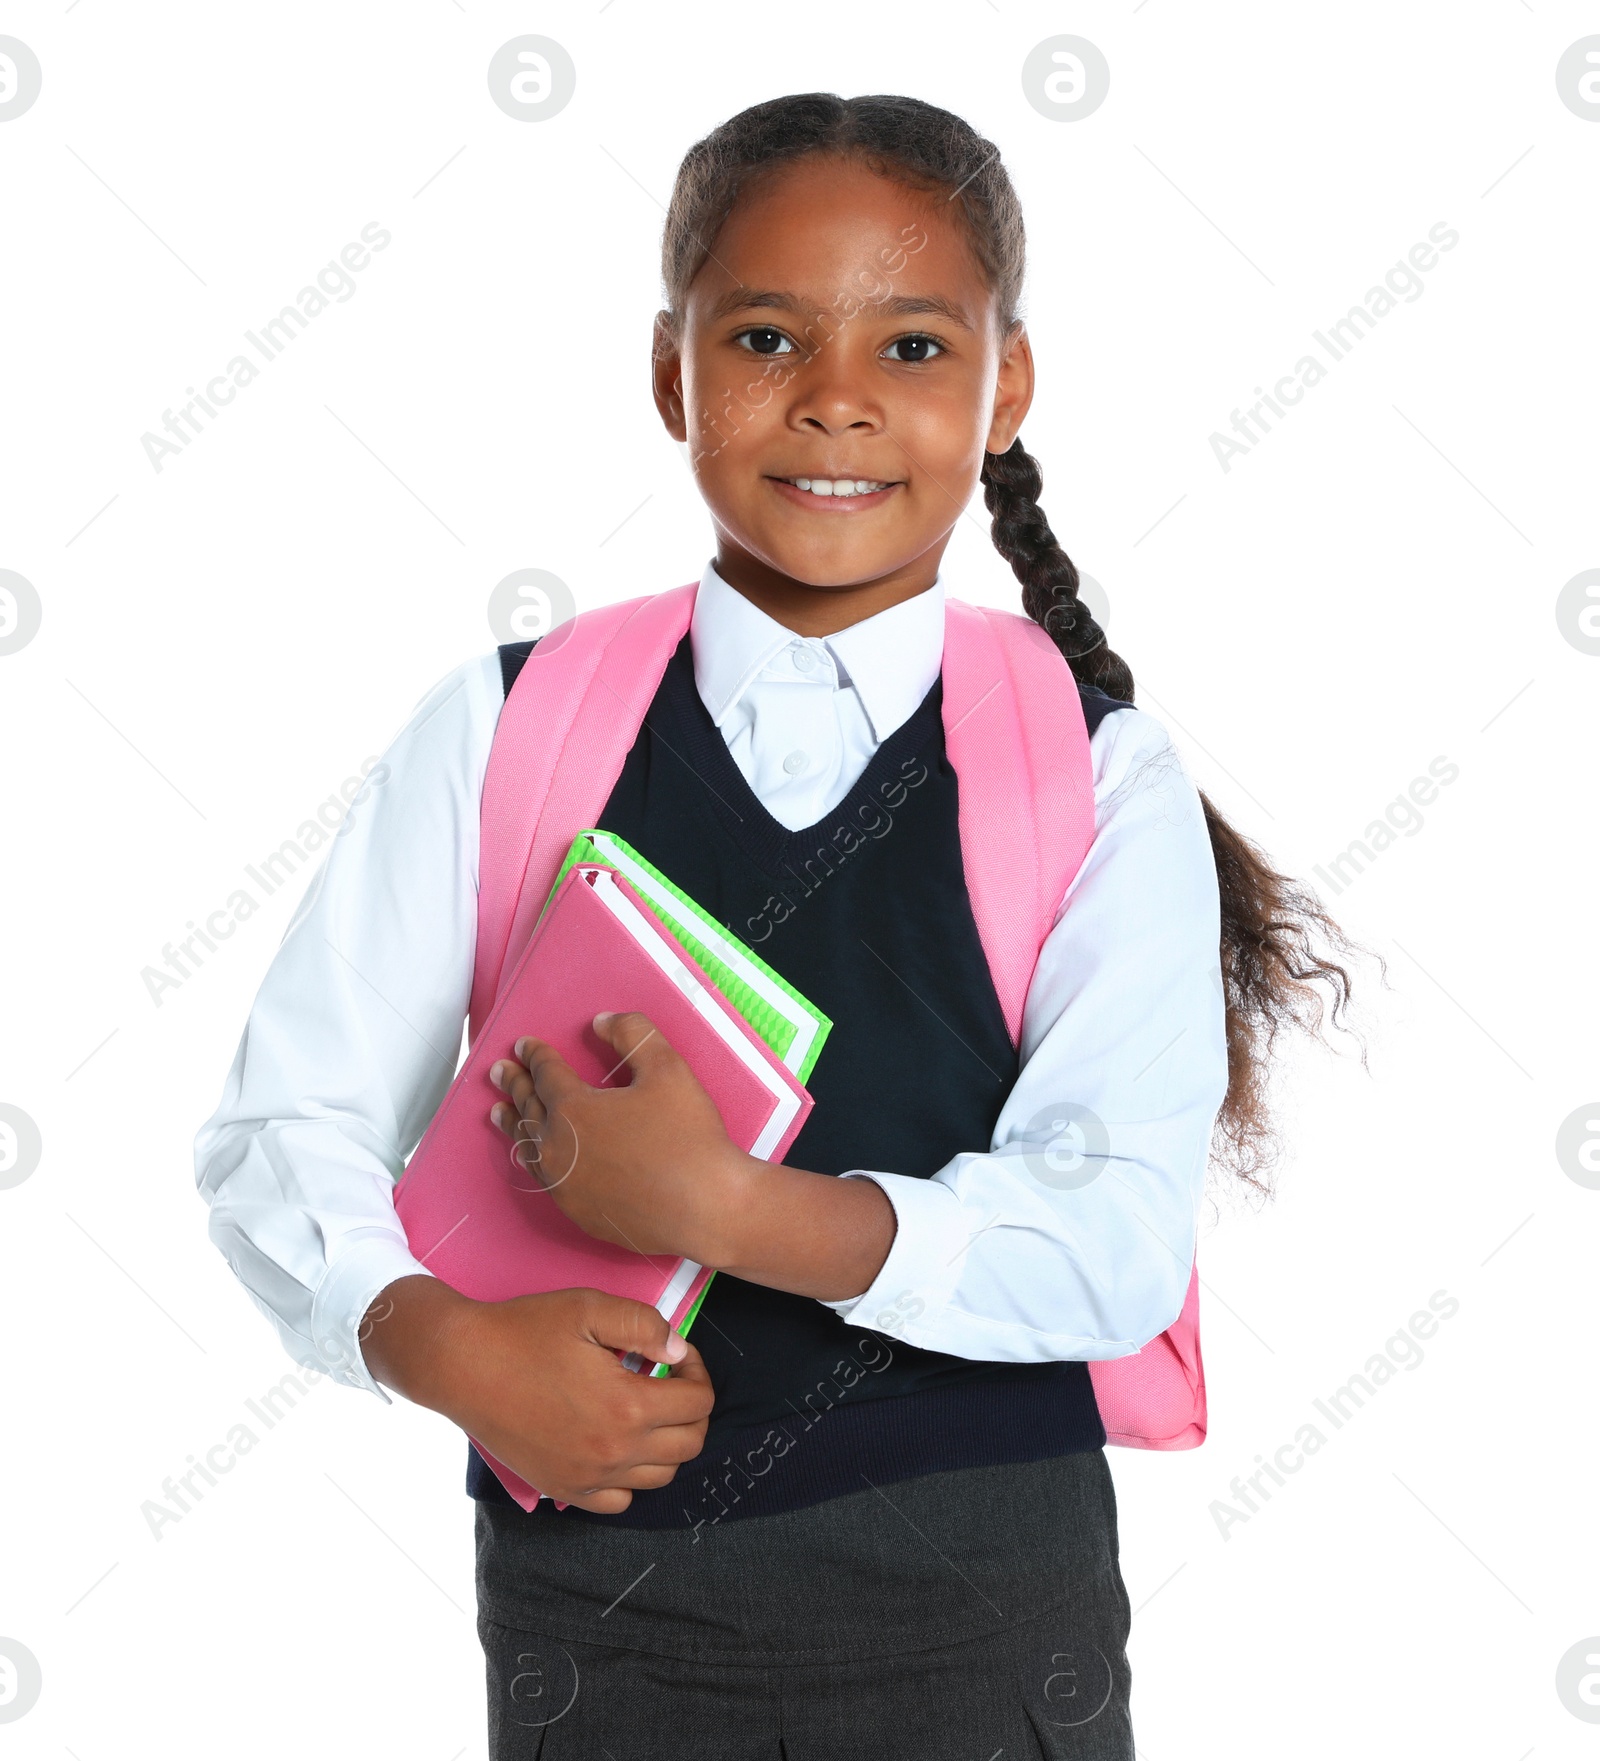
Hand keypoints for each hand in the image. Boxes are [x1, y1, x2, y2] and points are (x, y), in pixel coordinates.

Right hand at [360, 1276, 714, 1513]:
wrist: (461, 1365)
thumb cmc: (525, 1331)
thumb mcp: (590, 1307)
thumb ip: (646, 1325)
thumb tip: (678, 1350)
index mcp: (628, 1407)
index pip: (699, 1403)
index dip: (697, 1371)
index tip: (675, 1354)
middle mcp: (613, 1453)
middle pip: (689, 1444)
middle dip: (691, 1409)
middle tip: (667, 1380)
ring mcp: (587, 1478)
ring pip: (661, 1477)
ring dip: (666, 1442)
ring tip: (644, 1408)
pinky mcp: (562, 1489)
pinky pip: (619, 1501)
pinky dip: (631, 1477)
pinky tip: (615, 1443)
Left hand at [488, 1011, 752, 1263]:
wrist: (705, 1209)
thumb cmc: (689, 1138)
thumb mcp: (667, 1069)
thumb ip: (632, 1034)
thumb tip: (601, 1021)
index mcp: (574, 1109)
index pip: (546, 1074)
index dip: (535, 1055)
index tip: (523, 1046)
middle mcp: (558, 1148)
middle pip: (527, 1109)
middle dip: (513, 1085)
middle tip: (498, 1072)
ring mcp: (564, 1186)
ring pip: (528, 1147)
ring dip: (513, 1124)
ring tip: (498, 1113)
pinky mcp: (577, 1212)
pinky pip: (545, 1179)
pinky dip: (533, 1159)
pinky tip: (537, 1157)